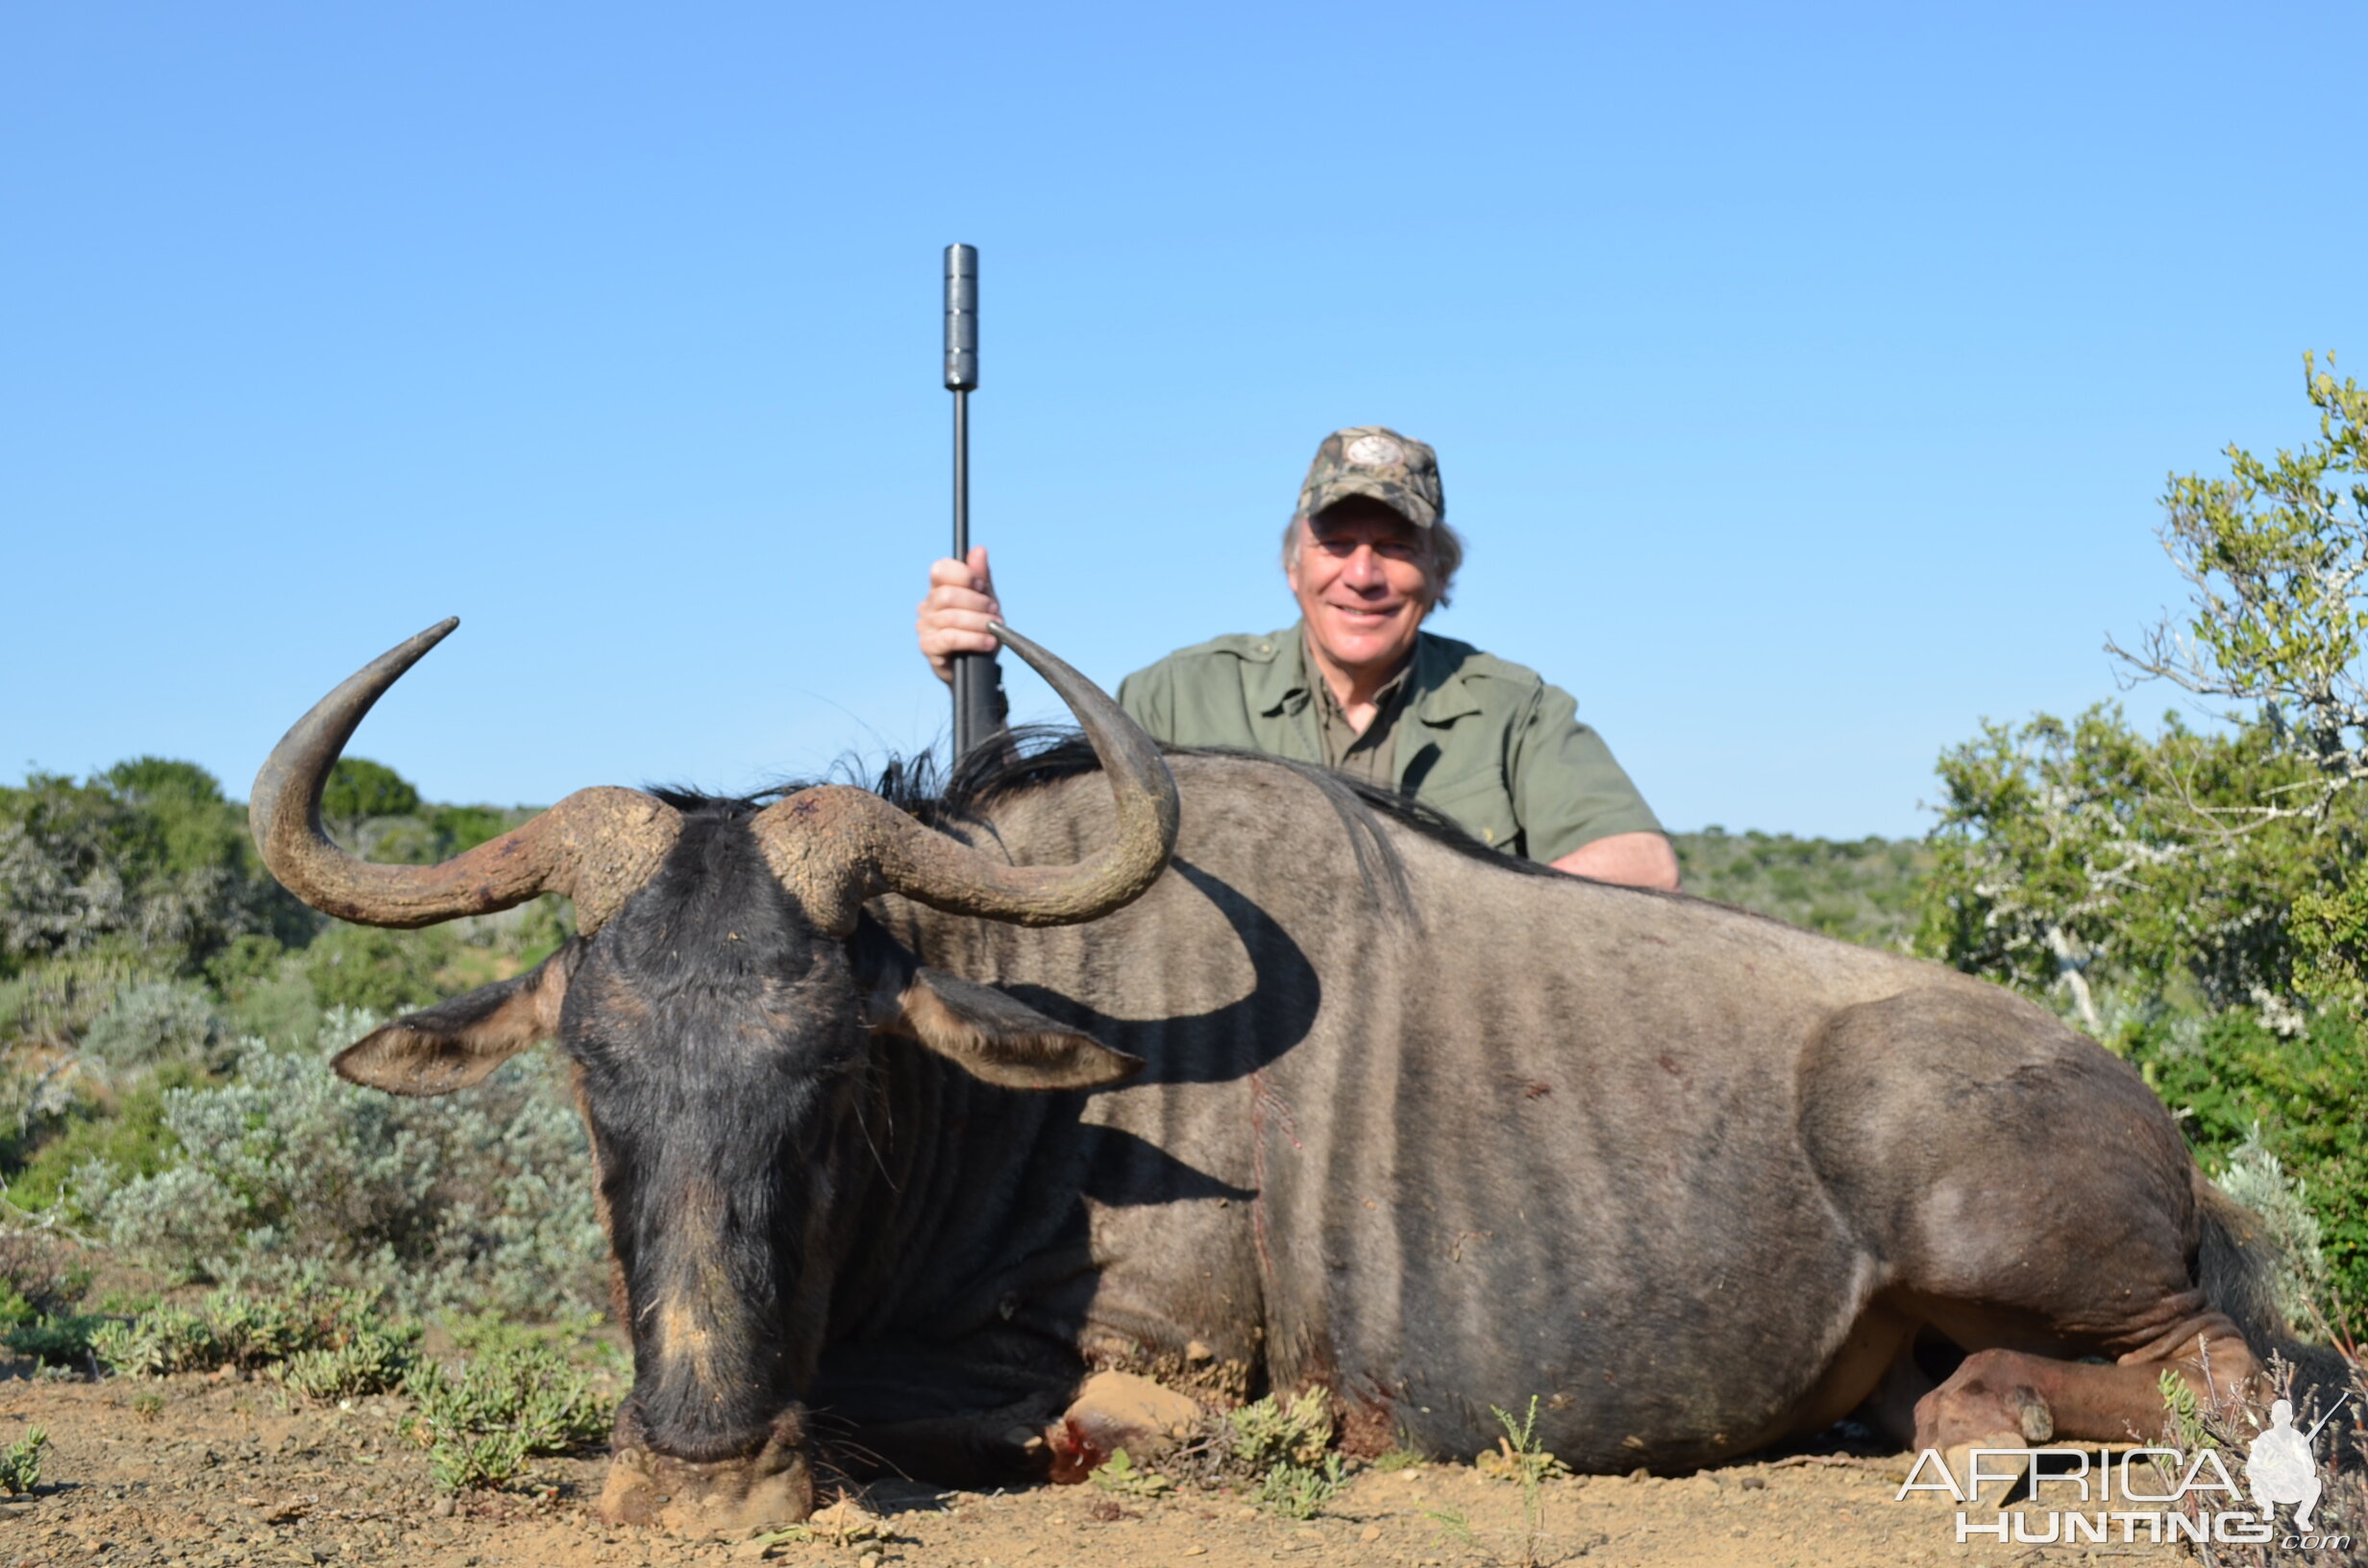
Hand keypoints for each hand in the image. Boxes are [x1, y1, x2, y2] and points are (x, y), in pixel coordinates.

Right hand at [917, 546, 1001, 684]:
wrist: (979, 667)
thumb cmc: (980, 630)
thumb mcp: (987, 601)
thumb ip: (982, 578)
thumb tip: (979, 550)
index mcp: (939, 589)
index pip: (941, 569)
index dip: (963, 575)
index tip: (981, 586)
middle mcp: (928, 605)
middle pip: (948, 594)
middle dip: (977, 603)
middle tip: (994, 612)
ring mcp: (925, 627)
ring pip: (951, 617)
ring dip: (979, 623)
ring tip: (994, 630)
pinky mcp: (929, 647)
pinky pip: (950, 638)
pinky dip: (974, 639)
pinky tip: (988, 642)